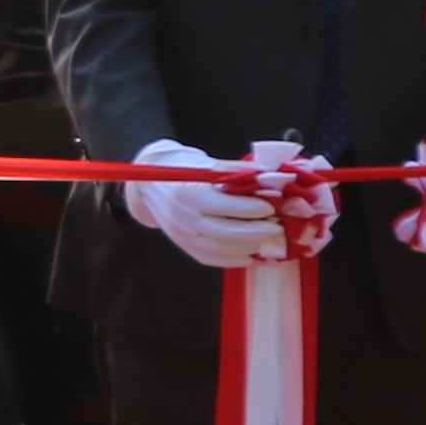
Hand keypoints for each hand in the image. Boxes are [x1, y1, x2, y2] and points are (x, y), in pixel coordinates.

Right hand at [125, 136, 277, 271]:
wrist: (149, 186)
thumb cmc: (181, 169)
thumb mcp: (205, 164)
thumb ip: (234, 171)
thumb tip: (267, 176)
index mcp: (188, 192)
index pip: (224, 206)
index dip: (250, 209)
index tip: (270, 207)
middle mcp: (183, 217)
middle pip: (224, 232)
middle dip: (256, 232)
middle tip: (276, 227)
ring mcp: (182, 235)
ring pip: (219, 249)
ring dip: (248, 247)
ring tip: (267, 239)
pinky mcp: (183, 245)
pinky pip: (209, 258)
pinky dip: (233, 260)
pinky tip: (250, 255)